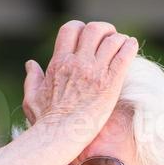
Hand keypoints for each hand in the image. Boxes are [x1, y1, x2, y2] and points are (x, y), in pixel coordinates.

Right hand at [22, 20, 138, 147]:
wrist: (60, 136)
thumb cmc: (45, 122)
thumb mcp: (32, 98)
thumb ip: (32, 79)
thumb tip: (31, 64)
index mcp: (59, 62)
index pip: (71, 29)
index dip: (81, 28)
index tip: (87, 36)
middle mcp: (77, 62)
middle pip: (94, 29)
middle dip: (104, 29)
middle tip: (110, 37)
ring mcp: (95, 71)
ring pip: (112, 40)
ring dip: (119, 39)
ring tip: (123, 43)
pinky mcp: (110, 83)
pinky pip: (124, 55)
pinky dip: (130, 47)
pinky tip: (132, 46)